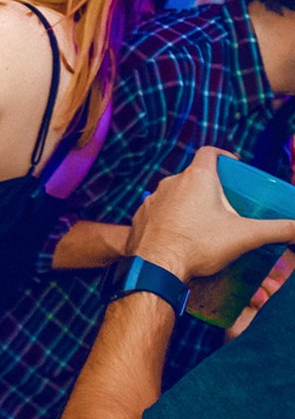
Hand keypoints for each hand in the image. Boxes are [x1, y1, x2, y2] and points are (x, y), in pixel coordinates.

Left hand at [127, 147, 294, 283]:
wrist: (157, 266)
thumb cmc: (199, 245)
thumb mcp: (246, 235)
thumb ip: (279, 229)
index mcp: (197, 177)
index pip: (209, 153)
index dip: (223, 156)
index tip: (233, 166)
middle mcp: (170, 183)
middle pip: (193, 176)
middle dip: (210, 185)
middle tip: (226, 201)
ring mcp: (152, 199)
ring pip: (174, 194)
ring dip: (188, 202)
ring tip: (204, 220)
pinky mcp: (140, 217)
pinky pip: (159, 211)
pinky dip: (171, 218)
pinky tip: (181, 233)